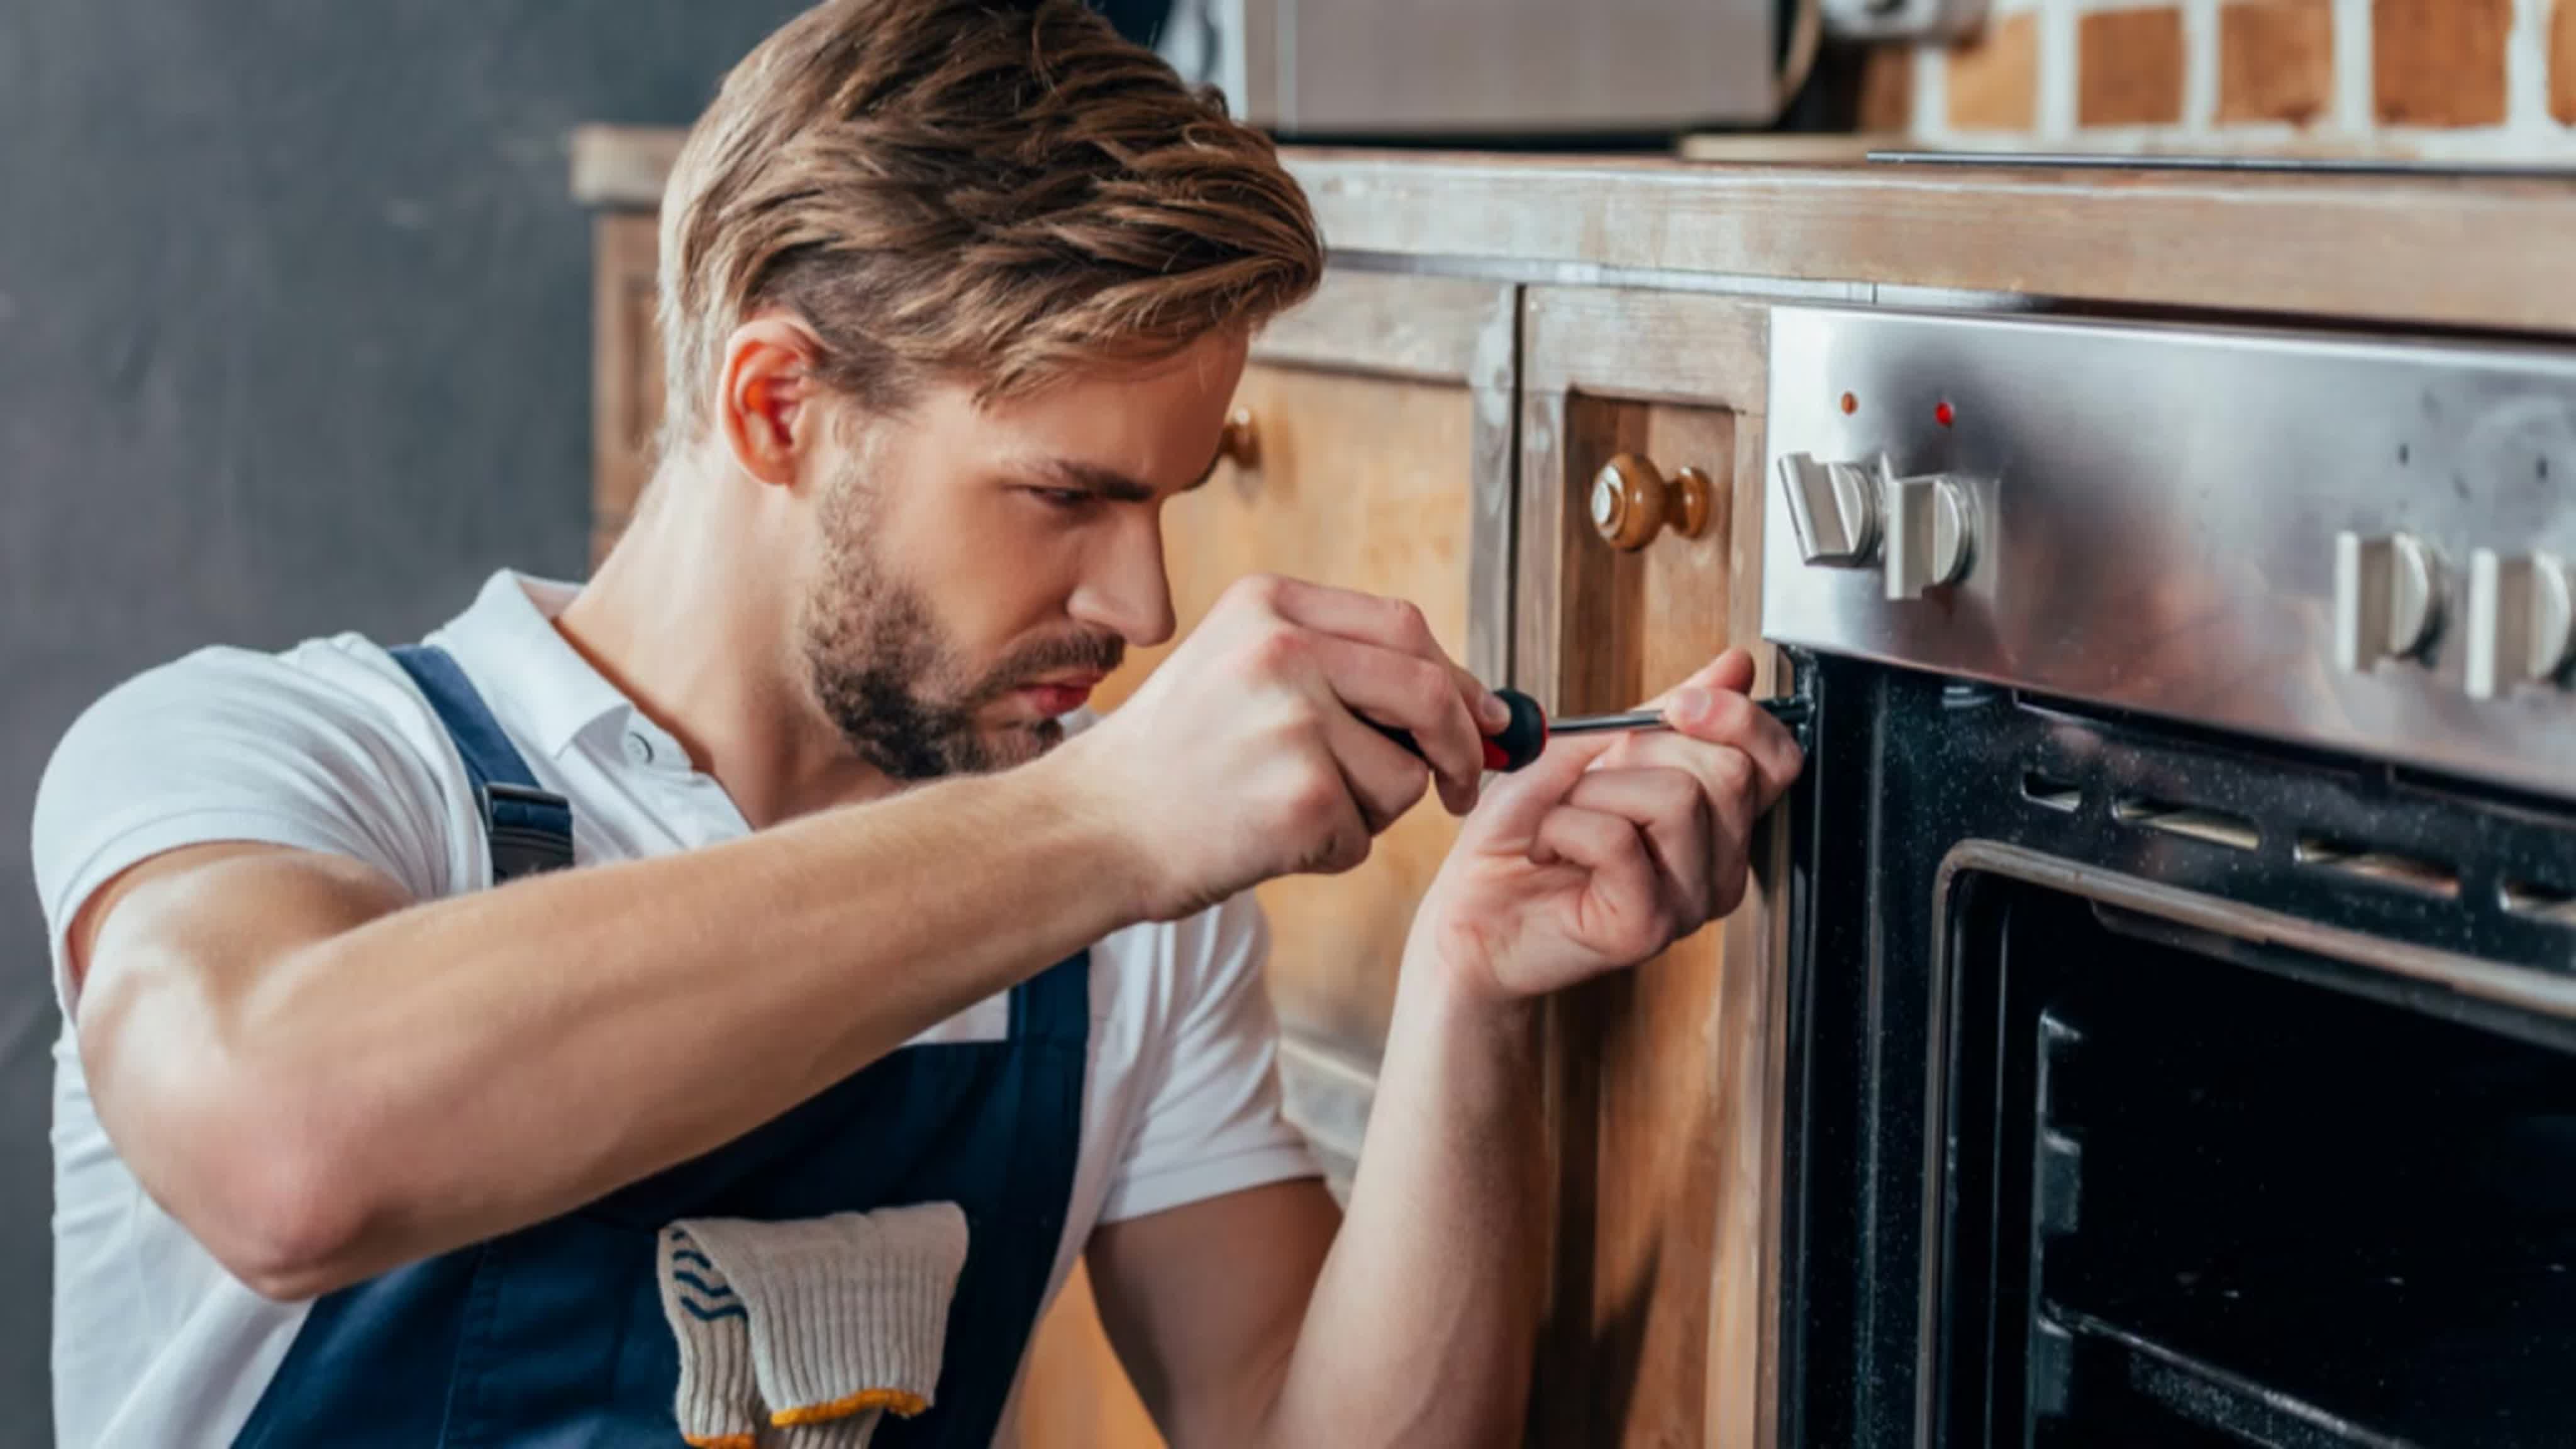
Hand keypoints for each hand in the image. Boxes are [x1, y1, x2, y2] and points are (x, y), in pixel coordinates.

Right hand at [1056, 574, 1509, 921]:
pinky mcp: (1302, 797)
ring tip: (1289, 812)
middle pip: (1428, 690)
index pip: (1404, 626)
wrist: (1088, 829)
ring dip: (1371, 811)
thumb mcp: (1234, 668)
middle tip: (1461, 785)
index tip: (1480, 717)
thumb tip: (1468, 702)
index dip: (1456, 677)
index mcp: (1269, 604)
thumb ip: (1335, 666)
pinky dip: (1332, 851)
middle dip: (1462, 745)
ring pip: (1404, 775)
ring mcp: (1293, 722)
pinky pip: (1364, 834)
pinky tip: (1268, 843)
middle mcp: (1283, 649)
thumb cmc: (1168, 762)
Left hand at [1406, 650, 1802, 1003]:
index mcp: (1715, 825)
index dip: (1739, 718)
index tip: (1679, 704)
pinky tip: (1547, 848)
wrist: (1469, 917)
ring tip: (1561, 821)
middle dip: (1640, 751)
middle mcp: (1715, 868)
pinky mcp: (1645, 928)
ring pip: (1675, 798)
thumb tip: (1734, 667)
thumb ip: (1663, 716)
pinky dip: (1564, 825)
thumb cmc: (1520, 838)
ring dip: (1591, 791)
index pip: (1776, 761)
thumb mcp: (1589, 752)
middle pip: (1728, 770)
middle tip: (1587, 783)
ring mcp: (1686, 904)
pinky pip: (1619, 839)